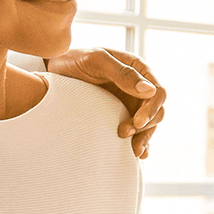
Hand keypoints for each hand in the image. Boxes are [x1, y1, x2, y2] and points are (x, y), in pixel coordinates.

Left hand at [45, 47, 165, 157]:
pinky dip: (139, 142)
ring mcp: (130, 101)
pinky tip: (135, 153)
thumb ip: (123, 74)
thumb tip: (150, 90)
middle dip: (145, 125)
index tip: (138, 122)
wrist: (55, 69)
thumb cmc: (75, 59)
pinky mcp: (121, 114)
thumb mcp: (97, 61)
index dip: (152, 109)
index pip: (159, 92)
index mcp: (139, 69)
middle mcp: (139, 86)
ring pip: (148, 124)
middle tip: (123, 133)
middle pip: (156, 111)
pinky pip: (136, 131)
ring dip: (143, 137)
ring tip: (131, 150)